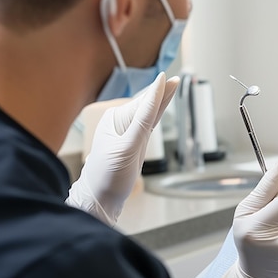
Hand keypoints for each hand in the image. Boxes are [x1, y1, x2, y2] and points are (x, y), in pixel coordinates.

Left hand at [66, 73, 178, 225]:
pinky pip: (148, 125)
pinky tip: (161, 106)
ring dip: (162, 100)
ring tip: (173, 86)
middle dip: (162, 92)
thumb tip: (154, 95)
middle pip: (147, 104)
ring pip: (150, 113)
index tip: (169, 77)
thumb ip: (143, 120)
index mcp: (116, 119)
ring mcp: (129, 134)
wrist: (100, 200)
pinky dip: (156, 114)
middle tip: (177, 79)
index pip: (143, 102)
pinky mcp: (135, 145)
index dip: (158, 91)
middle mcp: (122, 123)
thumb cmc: (108, 175)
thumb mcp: (128, 147)